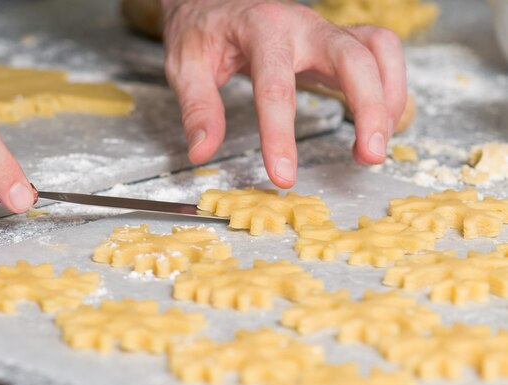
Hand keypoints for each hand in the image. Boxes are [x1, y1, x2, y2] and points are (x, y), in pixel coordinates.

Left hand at [161, 0, 406, 187]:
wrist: (215, 2)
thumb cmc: (203, 32)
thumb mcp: (186, 67)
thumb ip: (197, 108)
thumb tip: (203, 152)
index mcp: (260, 29)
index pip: (275, 86)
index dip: (281, 135)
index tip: (283, 176)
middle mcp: (301, 25)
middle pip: (351, 57)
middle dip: (369, 107)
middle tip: (370, 156)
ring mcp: (324, 31)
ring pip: (378, 49)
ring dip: (389, 97)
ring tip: (375, 145)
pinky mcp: (337, 41)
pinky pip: (380, 53)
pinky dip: (390, 87)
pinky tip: (377, 122)